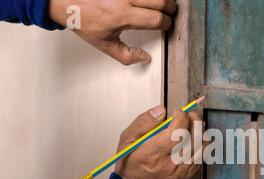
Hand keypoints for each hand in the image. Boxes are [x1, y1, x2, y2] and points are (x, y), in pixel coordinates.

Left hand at [49, 0, 176, 64]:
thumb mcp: (104, 44)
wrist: (64, 0)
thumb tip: (145, 58)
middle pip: (161, 0)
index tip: (166, 26)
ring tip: (162, 4)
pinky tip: (149, 1)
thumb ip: (127, 55)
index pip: (156, 19)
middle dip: (170, 8)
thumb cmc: (83, 20)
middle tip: (170, 13)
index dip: (166, 24)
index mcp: (122, 16)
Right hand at [115, 105, 202, 178]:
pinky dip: (202, 145)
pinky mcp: (188, 175)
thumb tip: (161, 110)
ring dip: (200, 132)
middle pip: (194, 138)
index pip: (177, 133)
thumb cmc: (130, 164)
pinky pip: (203, 157)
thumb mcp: (127, 140)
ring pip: (202, 147)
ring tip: (192, 126)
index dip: (181, 118)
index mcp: (153, 153)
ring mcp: (182, 171)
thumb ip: (143, 122)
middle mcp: (170, 163)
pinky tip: (193, 140)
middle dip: (195, 120)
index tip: (177, 113)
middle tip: (188, 115)